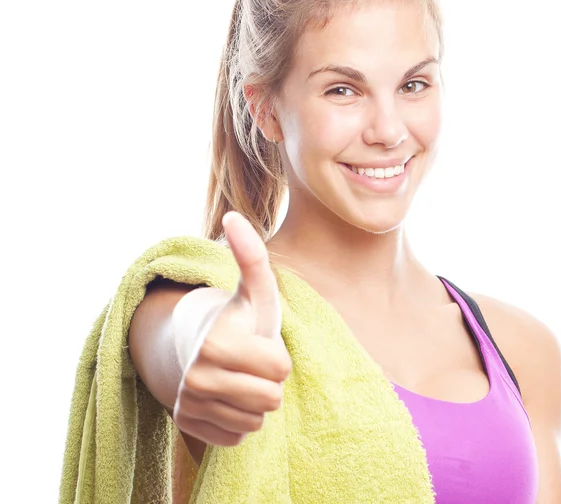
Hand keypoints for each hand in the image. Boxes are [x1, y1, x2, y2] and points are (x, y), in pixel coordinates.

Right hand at [173, 211, 290, 446]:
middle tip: (249, 360)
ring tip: (237, 375)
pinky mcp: (187, 425)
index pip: (281, 370)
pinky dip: (238, 418)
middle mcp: (195, 379)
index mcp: (214, 344)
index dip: (277, 354)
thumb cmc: (234, 316)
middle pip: (271, 400)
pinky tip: (225, 395)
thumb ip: (252, 256)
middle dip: (268, 379)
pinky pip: (238, 436)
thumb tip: (235, 216)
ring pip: (255, 421)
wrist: (189, 341)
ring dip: (254, 400)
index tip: (258, 341)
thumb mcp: (253, 289)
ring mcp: (188, 405)